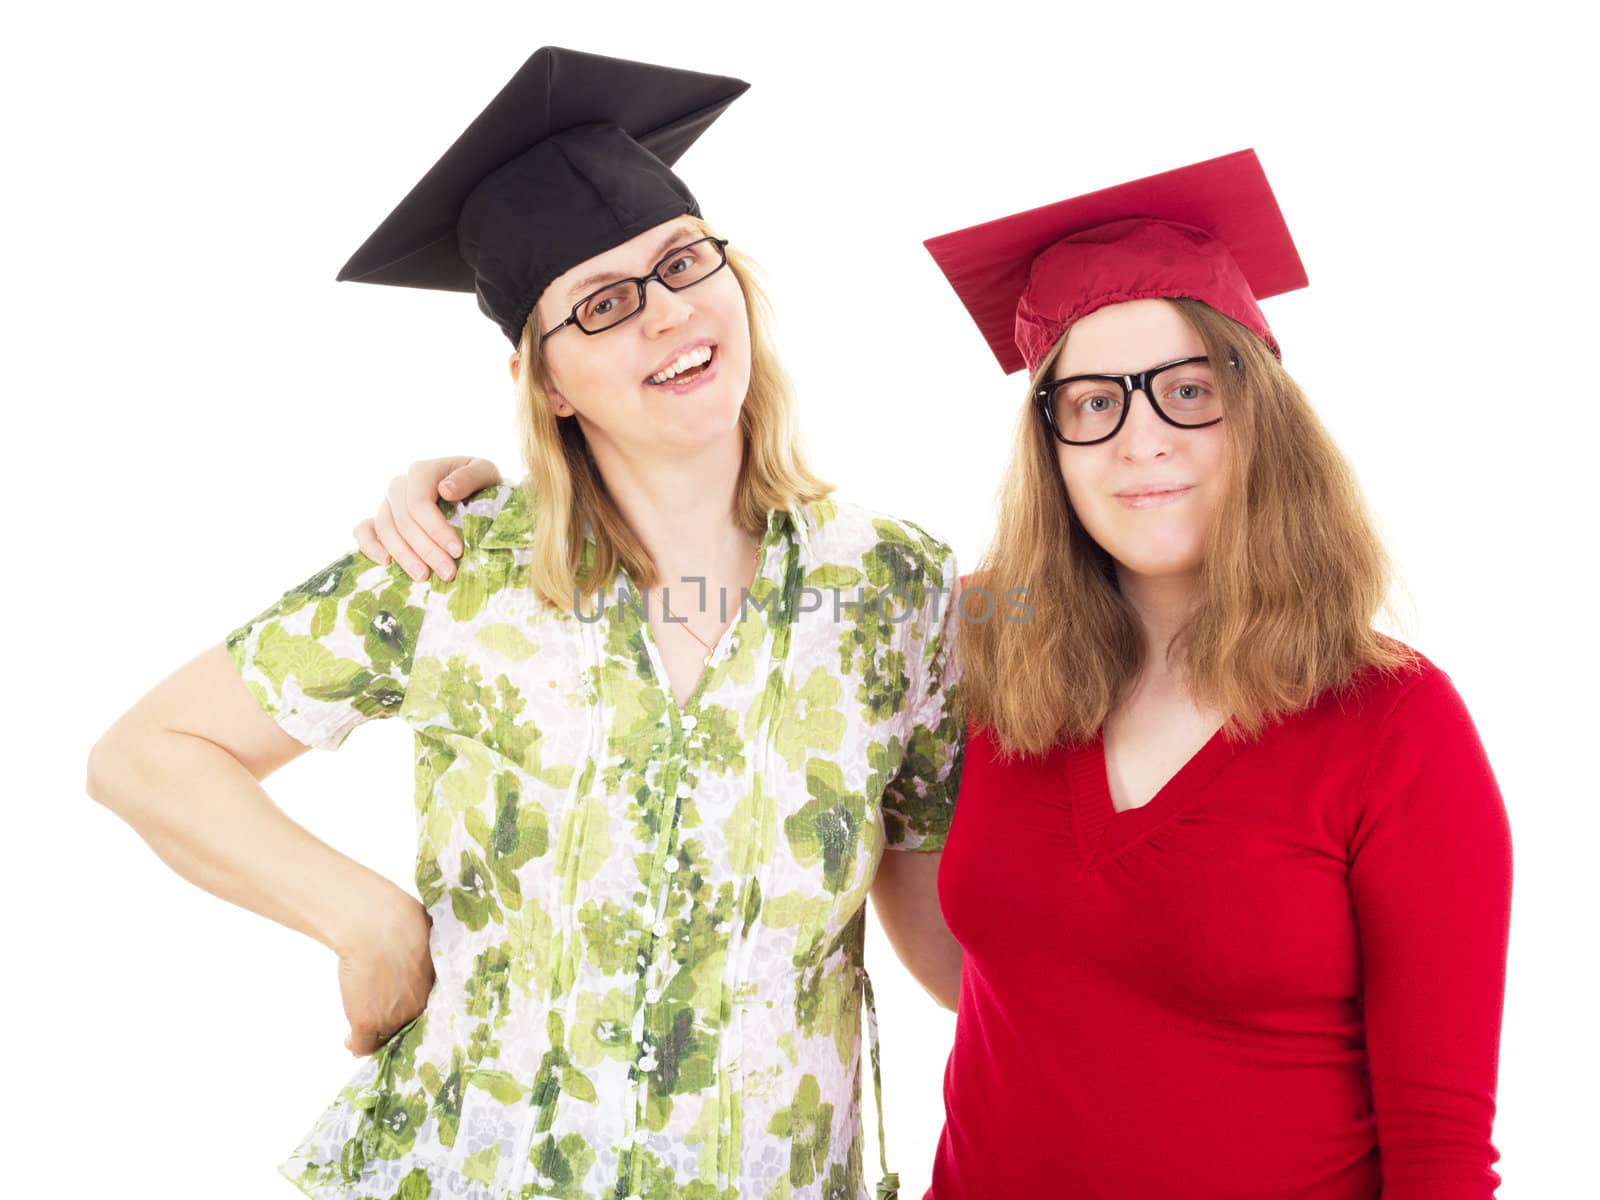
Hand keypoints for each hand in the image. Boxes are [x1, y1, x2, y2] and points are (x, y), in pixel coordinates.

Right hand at [337, 887, 435, 1056]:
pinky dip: (356, 1044)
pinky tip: (350, 1042)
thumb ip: (424, 950)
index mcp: (434, 985)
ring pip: (384, 1035)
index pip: (426, 1008)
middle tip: (380, 1023)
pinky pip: (363, 1044)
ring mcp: (393, 1016)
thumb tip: (423, 941)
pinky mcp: (369, 1022)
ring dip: (374, 1036)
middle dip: (394, 1024)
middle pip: (407, 1023)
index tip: (401, 1009)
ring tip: (362, 1036)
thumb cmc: (399, 920)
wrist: (375, 928)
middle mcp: (417, 1006)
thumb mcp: (425, 934)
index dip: (411, 1009)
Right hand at [353, 456, 503, 582]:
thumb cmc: (481, 484)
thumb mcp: (485, 473)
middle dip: (426, 549)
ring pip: (385, 529)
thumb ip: (469, 477)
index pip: (419, 503)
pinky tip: (386, 563)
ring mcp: (388, 503)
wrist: (476, 495)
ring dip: (404, 556)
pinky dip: (369, 546)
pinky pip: (363, 530)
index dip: (435, 529)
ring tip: (424, 576)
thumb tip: (445, 490)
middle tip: (448, 573)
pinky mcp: (381, 519)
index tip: (457, 552)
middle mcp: (400, 485)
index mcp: (422, 472)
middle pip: (403, 520)